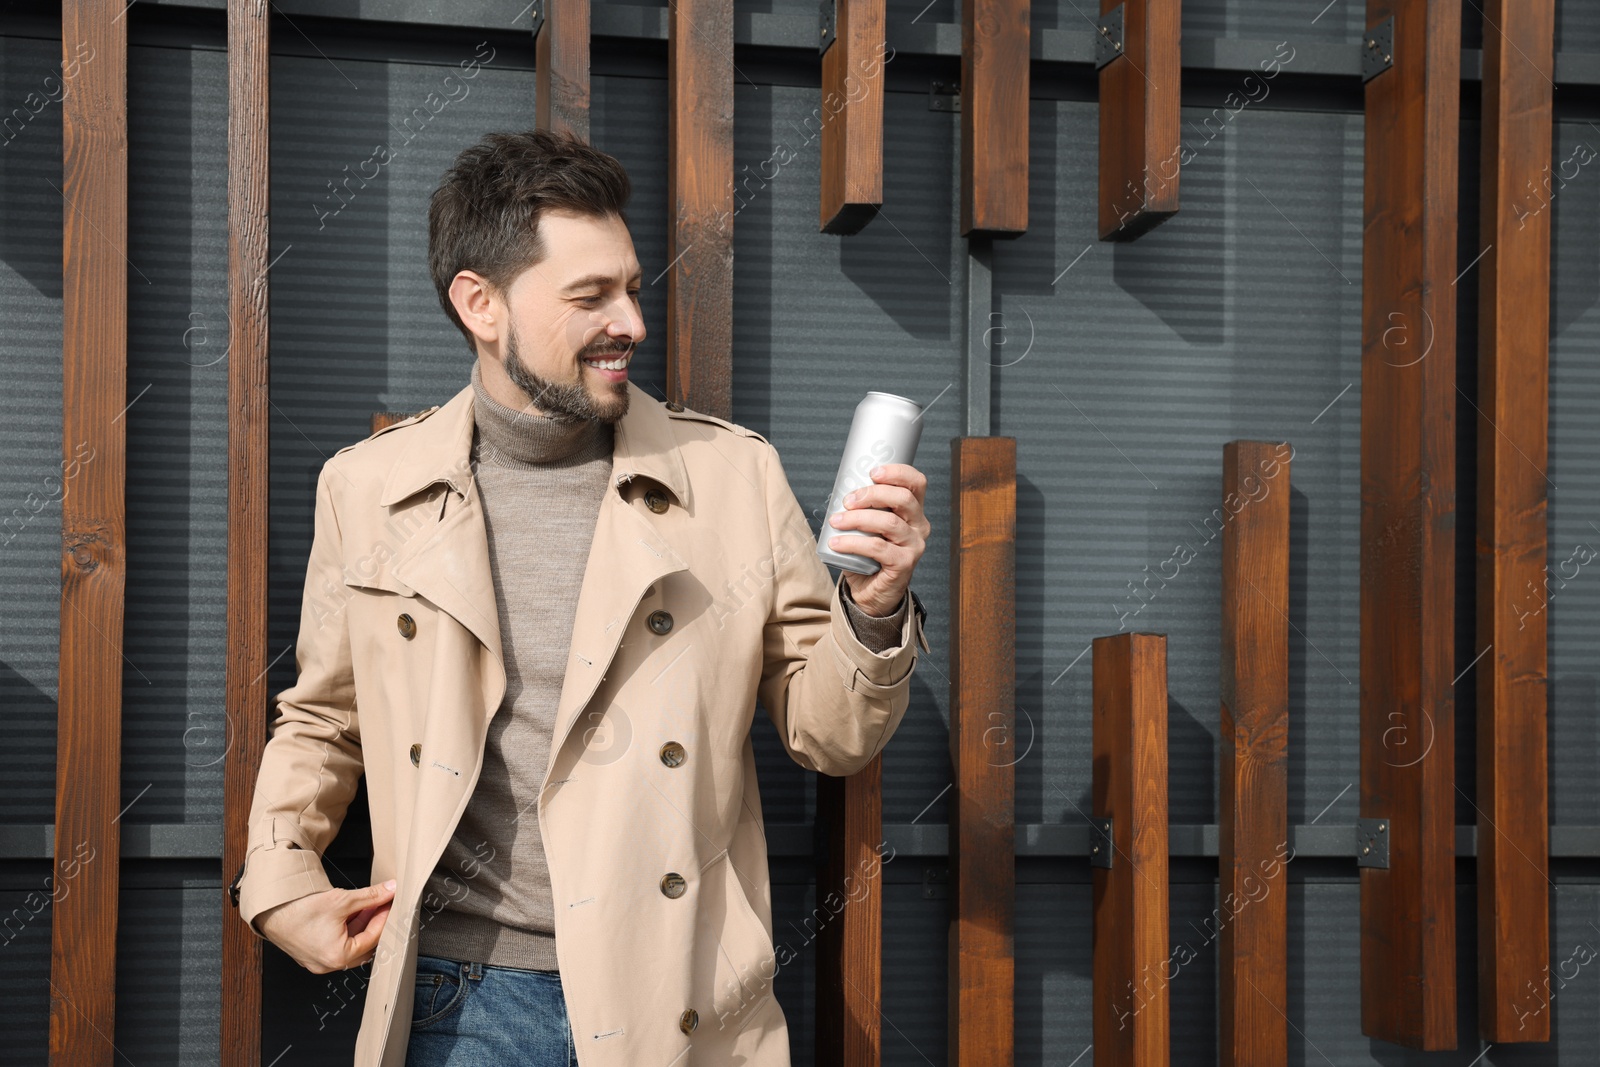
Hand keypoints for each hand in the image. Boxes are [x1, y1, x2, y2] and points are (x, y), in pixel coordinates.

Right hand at [257, 879, 396, 973]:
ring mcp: (319, 962)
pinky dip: (348, 930)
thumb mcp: (341, 900)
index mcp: (338, 956)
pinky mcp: (312, 955)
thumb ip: (370, 896)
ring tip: (370, 905)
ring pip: (351, 946)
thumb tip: (391, 890)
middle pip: (364, 946)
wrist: (270, 911)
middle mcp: (329, 965)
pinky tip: (353, 912)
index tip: (392, 902)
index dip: (385, 917)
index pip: (373, 937)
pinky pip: (338, 945)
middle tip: (384, 905)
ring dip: (362, 926)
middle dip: (376, 924)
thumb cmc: (300, 909)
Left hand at [827, 462, 929, 615]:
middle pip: (903, 499)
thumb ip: (863, 508)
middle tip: (847, 500)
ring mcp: (915, 546)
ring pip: (889, 523)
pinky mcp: (905, 564)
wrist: (871, 592)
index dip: (897, 473)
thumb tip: (839, 489)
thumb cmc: (868, 554)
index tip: (872, 472)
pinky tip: (836, 543)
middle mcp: (920, 526)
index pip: (917, 483)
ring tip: (836, 521)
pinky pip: (878, 548)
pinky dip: (853, 542)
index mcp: (914, 511)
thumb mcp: (869, 526)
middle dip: (872, 494)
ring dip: (858, 518)